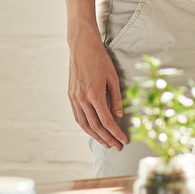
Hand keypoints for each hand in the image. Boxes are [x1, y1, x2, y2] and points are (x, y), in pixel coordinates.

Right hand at [68, 33, 125, 147]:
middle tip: (116, 147)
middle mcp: (82, 99)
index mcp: (95, 94)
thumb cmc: (100, 60)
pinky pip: (78, 116)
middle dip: (107, 139)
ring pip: (84, 124)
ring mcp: (75, 98)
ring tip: (106, 143)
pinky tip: (93, 131)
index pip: (106, 121)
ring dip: (95, 136)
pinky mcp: (71, 95)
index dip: (116, 133)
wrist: (82, 47)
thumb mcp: (113, 78)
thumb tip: (119, 116)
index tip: (124, 140)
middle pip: (95, 126)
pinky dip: (86, 126)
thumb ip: (116, 99)